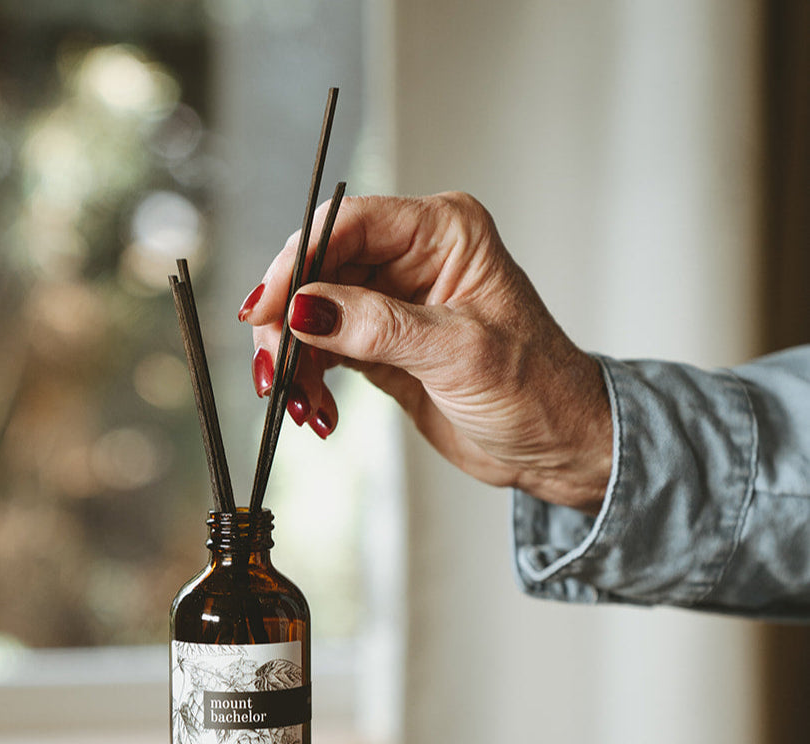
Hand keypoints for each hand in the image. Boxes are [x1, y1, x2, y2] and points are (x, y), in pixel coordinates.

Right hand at [239, 193, 611, 511]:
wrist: (554, 446)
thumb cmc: (536, 389)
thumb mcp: (458, 354)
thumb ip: (378, 328)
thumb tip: (303, 307)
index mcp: (444, 232)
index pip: (348, 223)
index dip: (296, 262)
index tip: (263, 309)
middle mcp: (414, 256)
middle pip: (318, 267)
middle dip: (286, 320)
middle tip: (272, 370)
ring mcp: (393, 300)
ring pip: (312, 311)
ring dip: (295, 360)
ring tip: (299, 405)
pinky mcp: (380, 342)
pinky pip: (323, 349)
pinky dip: (310, 380)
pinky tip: (318, 412)